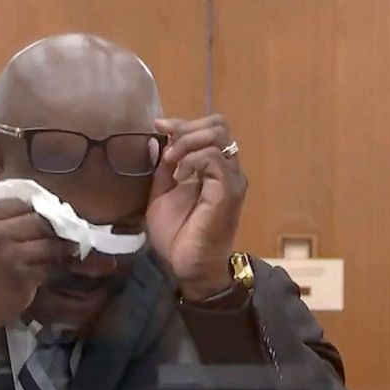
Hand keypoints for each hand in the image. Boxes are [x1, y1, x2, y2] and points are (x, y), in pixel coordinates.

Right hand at [0, 199, 74, 340]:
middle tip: (56, 233)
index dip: (32, 209)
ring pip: (49, 245)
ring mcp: (12, 258)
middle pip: (38, 221)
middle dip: (49, 227)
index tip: (38, 216)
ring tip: (59, 251)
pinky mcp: (23, 282)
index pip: (18, 203)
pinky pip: (47, 269)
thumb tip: (19, 211)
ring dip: (56, 248)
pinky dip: (49, 269)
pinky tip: (47, 269)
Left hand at [146, 115, 247, 299]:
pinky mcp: (229, 192)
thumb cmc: (177, 235)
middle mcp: (228, 169)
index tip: (158, 125)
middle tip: (167, 145)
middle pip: (219, 125)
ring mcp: (231, 179)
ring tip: (171, 162)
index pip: (210, 128)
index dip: (184, 122)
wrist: (187, 266)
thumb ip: (163, 168)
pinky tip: (179, 175)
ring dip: (188, 143)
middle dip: (187, 128)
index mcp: (214, 168)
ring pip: (218, 137)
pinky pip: (214, 160)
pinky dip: (192, 160)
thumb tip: (157, 139)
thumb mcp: (161, 194)